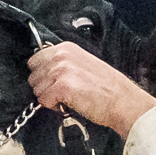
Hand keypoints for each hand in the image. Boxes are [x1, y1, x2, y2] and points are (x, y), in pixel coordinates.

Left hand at [28, 42, 155, 135]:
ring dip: (49, 98)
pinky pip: (43, 101)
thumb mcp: (83, 64)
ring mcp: (61, 70)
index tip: (55, 82)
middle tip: (62, 92)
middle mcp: (61, 55)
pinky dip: (54, 106)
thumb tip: (45, 72)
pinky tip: (69, 103)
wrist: (123, 101)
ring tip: (69, 98)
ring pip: (37, 90)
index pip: (35, 60)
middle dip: (43, 87)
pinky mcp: (62, 87)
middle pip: (33, 76)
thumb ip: (63, 63)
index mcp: (66, 48)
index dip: (42, 75)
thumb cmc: (107, 88)